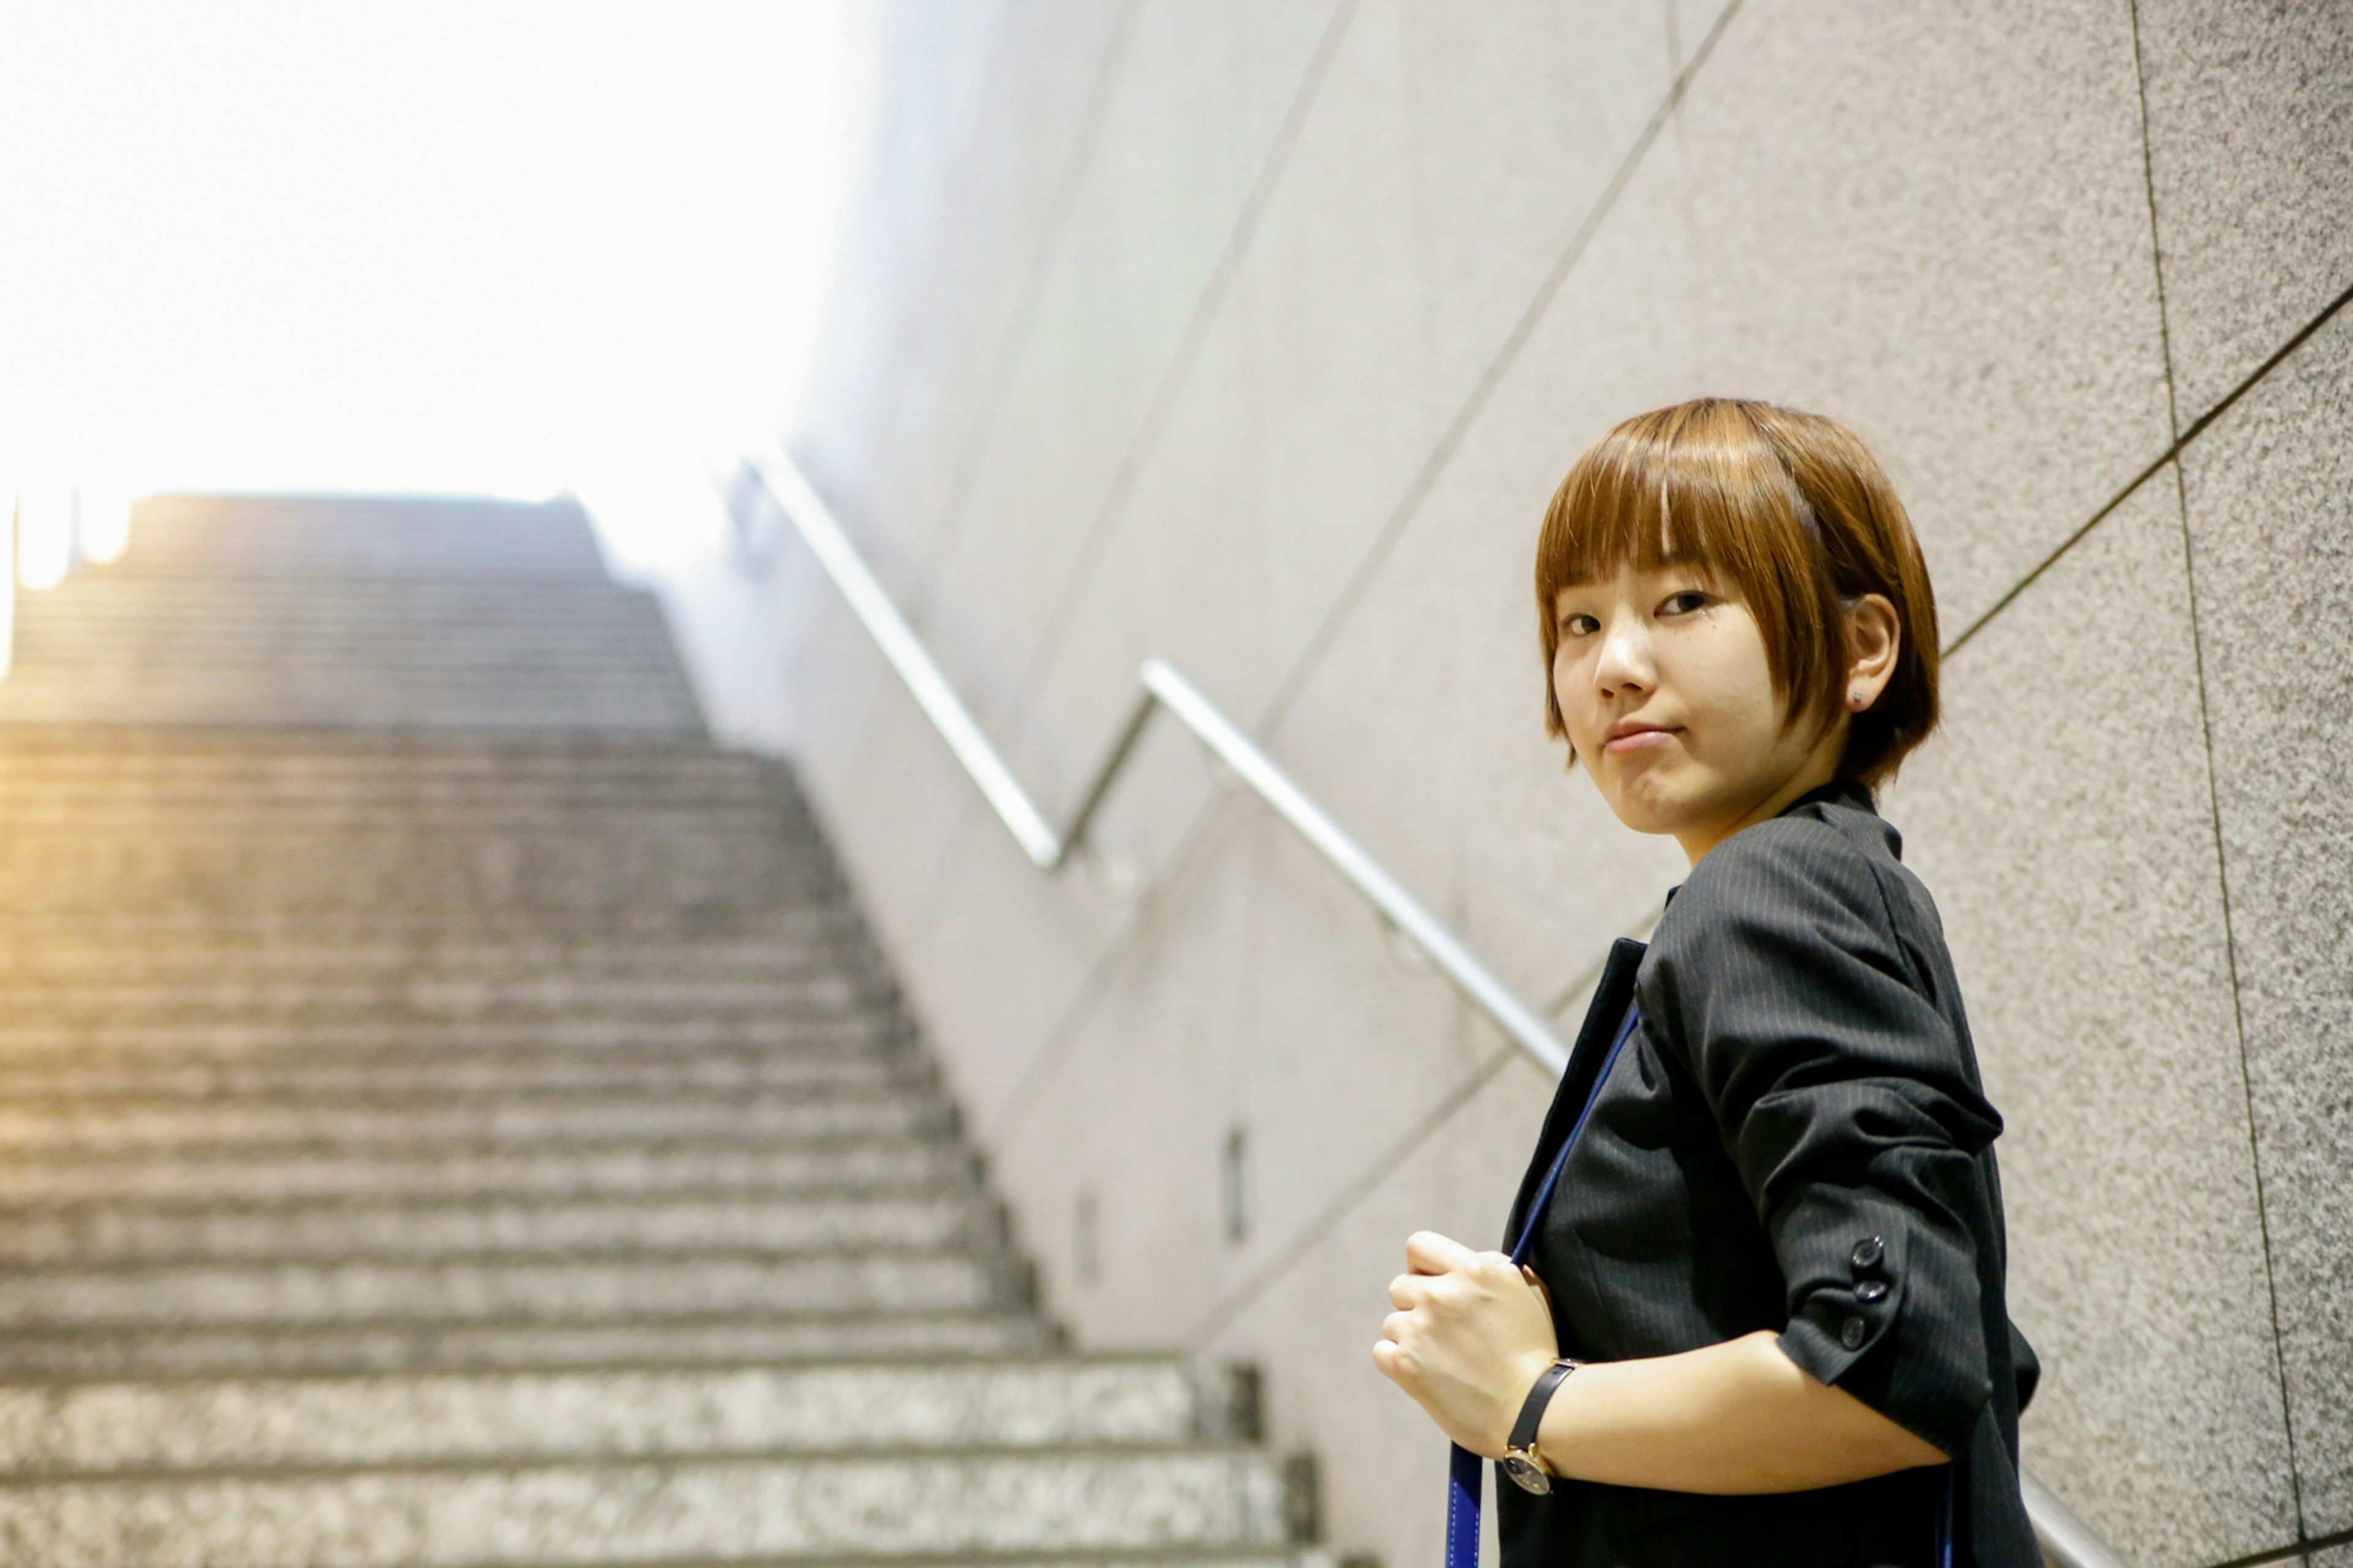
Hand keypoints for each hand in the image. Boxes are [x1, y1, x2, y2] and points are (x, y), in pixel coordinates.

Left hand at [1372, 1231, 1559, 1456]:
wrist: (1534, 1409)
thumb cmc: (1535, 1353)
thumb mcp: (1526, 1292)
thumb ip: (1493, 1267)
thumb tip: (1469, 1262)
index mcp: (1472, 1271)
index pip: (1420, 1246)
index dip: (1422, 1266)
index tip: (1432, 1284)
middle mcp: (1440, 1294)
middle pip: (1400, 1287)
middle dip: (1417, 1305)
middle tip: (1444, 1331)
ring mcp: (1420, 1329)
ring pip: (1393, 1323)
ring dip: (1412, 1338)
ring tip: (1446, 1360)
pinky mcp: (1406, 1364)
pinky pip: (1382, 1352)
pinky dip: (1399, 1363)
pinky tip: (1428, 1373)